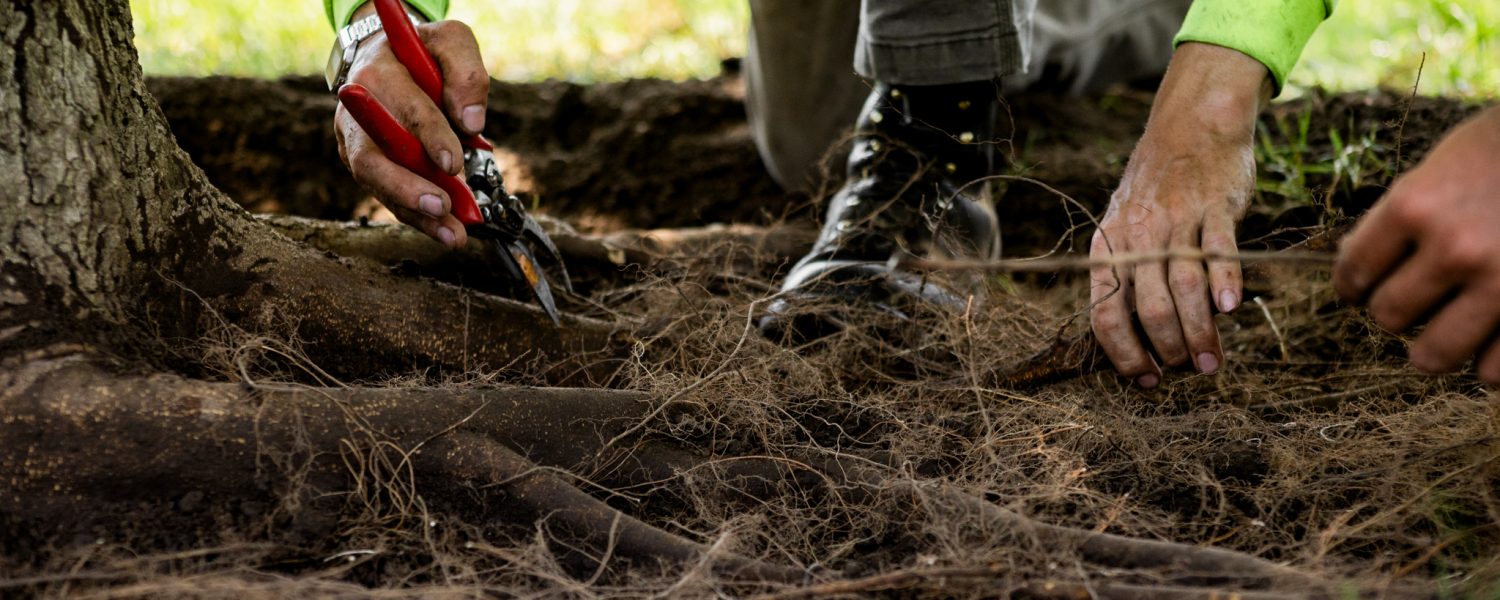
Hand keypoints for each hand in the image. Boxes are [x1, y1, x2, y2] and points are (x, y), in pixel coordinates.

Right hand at [333, 1, 488, 247]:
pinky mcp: (364, 164)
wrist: (387, 57)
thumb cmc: (423, 52)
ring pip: (379, 184)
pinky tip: (443, 231)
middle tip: (442, 207)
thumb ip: (465, 73)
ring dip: (415, 213)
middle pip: (373, 159)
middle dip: (408, 188)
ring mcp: (356, 142)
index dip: (430, 137)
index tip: (453, 163)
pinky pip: (388, 194)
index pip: (406, 110)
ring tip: (452, 235)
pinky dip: (416, 216)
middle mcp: (358, 113)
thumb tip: (471, 123)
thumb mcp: (451, 42)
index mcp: (380, 74)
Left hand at [1090, 43, 1271, 387]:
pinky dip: (1224, 281)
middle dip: (1169, 349)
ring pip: (1183, 287)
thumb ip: (1130, 274)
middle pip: (1148, 307)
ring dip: (1199, 332)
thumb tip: (1142, 337)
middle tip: (1190, 372)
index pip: (1105, 312)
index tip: (1145, 379)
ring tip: (1211, 362)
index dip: (1123, 352)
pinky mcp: (1213, 206)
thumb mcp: (1125, 227)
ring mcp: (1176, 220)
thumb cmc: (1158, 188)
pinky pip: (1218, 250)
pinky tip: (1231, 309)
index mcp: (1108, 247)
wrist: (1191, 125)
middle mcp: (1137, 236)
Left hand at [1333, 107, 1499, 381]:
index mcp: (1414, 206)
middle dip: (1394, 310)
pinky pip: (1492, 369)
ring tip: (1440, 336)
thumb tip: (1351, 262)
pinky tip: (1487, 345)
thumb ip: (1397, 218)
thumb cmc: (1496, 153)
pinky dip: (1485, 364)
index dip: (1351, 286)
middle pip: (1388, 315)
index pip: (1354, 270)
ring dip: (1432, 347)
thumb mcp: (1435, 171)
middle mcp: (1453, 247)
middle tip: (1411, 302)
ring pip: (1433, 353)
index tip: (1358, 291)